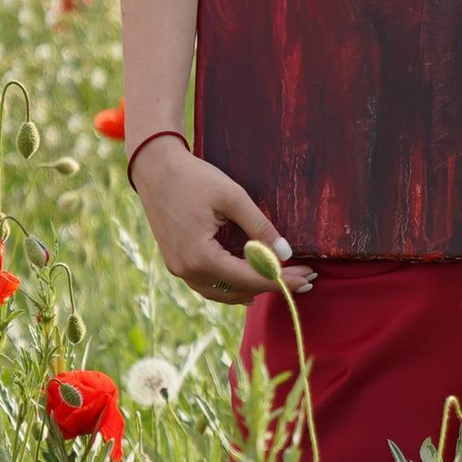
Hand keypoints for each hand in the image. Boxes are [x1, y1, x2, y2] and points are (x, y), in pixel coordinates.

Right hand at [130, 138, 313, 305]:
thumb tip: (285, 253)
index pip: (249, 278)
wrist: (155, 168)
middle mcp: (187, 269)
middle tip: (304, 279)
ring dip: (252, 289)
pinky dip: (231, 285)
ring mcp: (179, 268)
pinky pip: (208, 285)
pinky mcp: (177, 262)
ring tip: (282, 281)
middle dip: (272, 285)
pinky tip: (249, 286)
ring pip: (222, 292)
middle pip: (238, 289)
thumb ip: (259, 226)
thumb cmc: (194, 178)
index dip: (281, 279)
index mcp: (200, 256)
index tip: (307, 278)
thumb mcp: (232, 197)